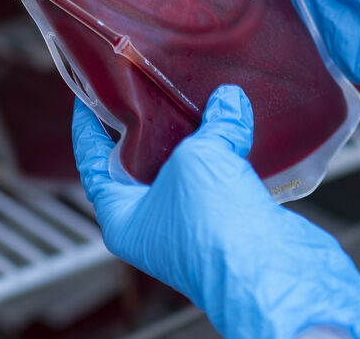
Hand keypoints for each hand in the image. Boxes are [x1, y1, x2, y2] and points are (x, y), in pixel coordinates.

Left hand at [72, 85, 359, 338]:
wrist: (271, 271)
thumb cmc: (216, 232)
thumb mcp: (199, 158)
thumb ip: (210, 125)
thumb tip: (226, 103)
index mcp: (123, 217)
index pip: (92, 164)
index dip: (88, 126)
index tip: (88, 97)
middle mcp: (154, 226)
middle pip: (141, 166)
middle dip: (149, 127)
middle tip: (149, 90)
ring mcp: (194, 227)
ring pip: (188, 173)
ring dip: (196, 139)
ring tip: (199, 100)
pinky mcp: (232, 224)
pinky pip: (224, 180)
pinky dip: (231, 154)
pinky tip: (240, 128)